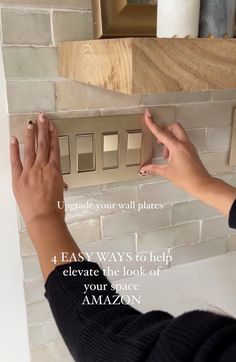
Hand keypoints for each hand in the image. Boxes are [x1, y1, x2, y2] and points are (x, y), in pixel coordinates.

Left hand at [10, 113, 64, 229]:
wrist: (44, 219)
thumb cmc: (55, 208)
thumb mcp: (60, 191)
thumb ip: (57, 180)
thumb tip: (55, 178)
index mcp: (55, 170)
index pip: (54, 148)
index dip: (53, 136)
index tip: (52, 126)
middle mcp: (43, 167)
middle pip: (43, 144)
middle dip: (43, 129)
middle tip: (42, 117)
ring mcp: (29, 172)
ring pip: (30, 149)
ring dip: (31, 135)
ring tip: (30, 123)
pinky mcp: (18, 178)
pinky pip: (15, 161)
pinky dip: (14, 149)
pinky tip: (14, 139)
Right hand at [140, 109, 211, 195]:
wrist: (201, 184)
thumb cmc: (188, 179)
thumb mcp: (167, 173)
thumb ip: (153, 169)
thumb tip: (144, 168)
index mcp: (177, 147)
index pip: (161, 132)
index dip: (152, 123)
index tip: (148, 115)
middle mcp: (184, 144)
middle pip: (173, 127)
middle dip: (164, 130)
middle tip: (157, 139)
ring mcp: (189, 146)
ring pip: (178, 133)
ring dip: (169, 139)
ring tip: (164, 152)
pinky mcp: (191, 151)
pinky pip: (182, 141)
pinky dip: (174, 144)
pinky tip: (171, 156)